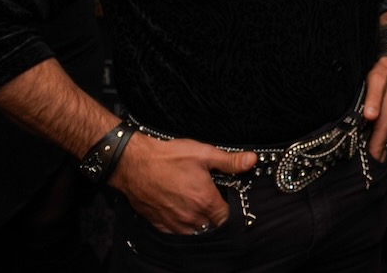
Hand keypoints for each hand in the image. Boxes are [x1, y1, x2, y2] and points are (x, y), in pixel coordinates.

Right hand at [109, 132, 256, 234]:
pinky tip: (180, 209)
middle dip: (213, 215)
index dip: (228, 208)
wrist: (135, 164)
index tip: (224, 199)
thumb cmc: (168, 158)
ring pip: (195, 231)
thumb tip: (251, 161)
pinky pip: (176, 233)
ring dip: (198, 222)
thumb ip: (230, 161)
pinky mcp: (160, 224)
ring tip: (195, 204)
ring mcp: (175, 223)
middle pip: (211, 225)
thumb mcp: (203, 154)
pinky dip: (181, 225)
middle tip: (209, 199)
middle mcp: (191, 216)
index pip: (226, 216)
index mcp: (205, 200)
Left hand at [363, 54, 386, 161]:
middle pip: (382, 148)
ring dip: (374, 151)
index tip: (357, 168)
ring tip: (360, 159)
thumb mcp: (376, 81)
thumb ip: (372, 99)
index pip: (378, 146)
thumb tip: (370, 116)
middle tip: (354, 167)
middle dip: (370, 158)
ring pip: (385, 143)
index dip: (368, 158)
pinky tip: (368, 143)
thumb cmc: (385, 71)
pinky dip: (378, 142)